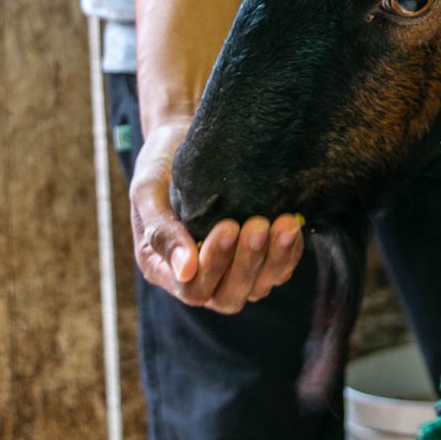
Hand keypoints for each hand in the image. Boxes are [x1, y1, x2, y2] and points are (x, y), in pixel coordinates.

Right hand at [129, 118, 305, 312]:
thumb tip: (184, 269)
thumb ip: (160, 230)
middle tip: (257, 226)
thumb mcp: (147, 191)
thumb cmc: (161, 166)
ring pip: (258, 286)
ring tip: (284, 223)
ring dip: (274, 258)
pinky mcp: (259, 258)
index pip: (192, 287)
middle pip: (228, 295)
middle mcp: (200, 277)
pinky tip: (293, 224)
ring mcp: (232, 271)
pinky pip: (279, 270)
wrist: (186, 143)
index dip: (212, 264)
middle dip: (246, 263)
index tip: (226, 226)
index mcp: (165, 268)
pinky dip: (288, 252)